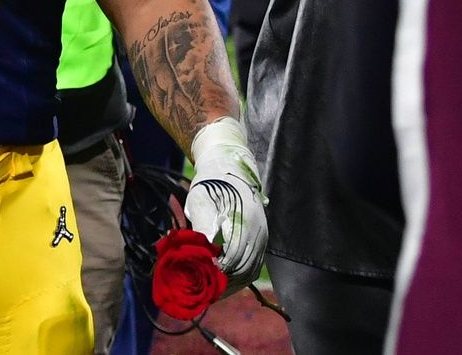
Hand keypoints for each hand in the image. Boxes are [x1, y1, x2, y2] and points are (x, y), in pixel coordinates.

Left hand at [184, 117, 268, 284]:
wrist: (230, 166)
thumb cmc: (211, 183)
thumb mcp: (201, 199)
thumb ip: (203, 226)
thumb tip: (202, 251)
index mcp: (244, 220)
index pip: (232, 258)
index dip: (216, 273)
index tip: (199, 283)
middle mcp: (257, 231)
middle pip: (243, 269)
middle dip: (223, 284)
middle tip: (202, 295)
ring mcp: (261, 236)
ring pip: (249, 271)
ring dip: (231, 285)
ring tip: (211, 294)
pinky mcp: (260, 240)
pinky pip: (252, 266)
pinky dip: (238, 278)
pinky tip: (222, 283)